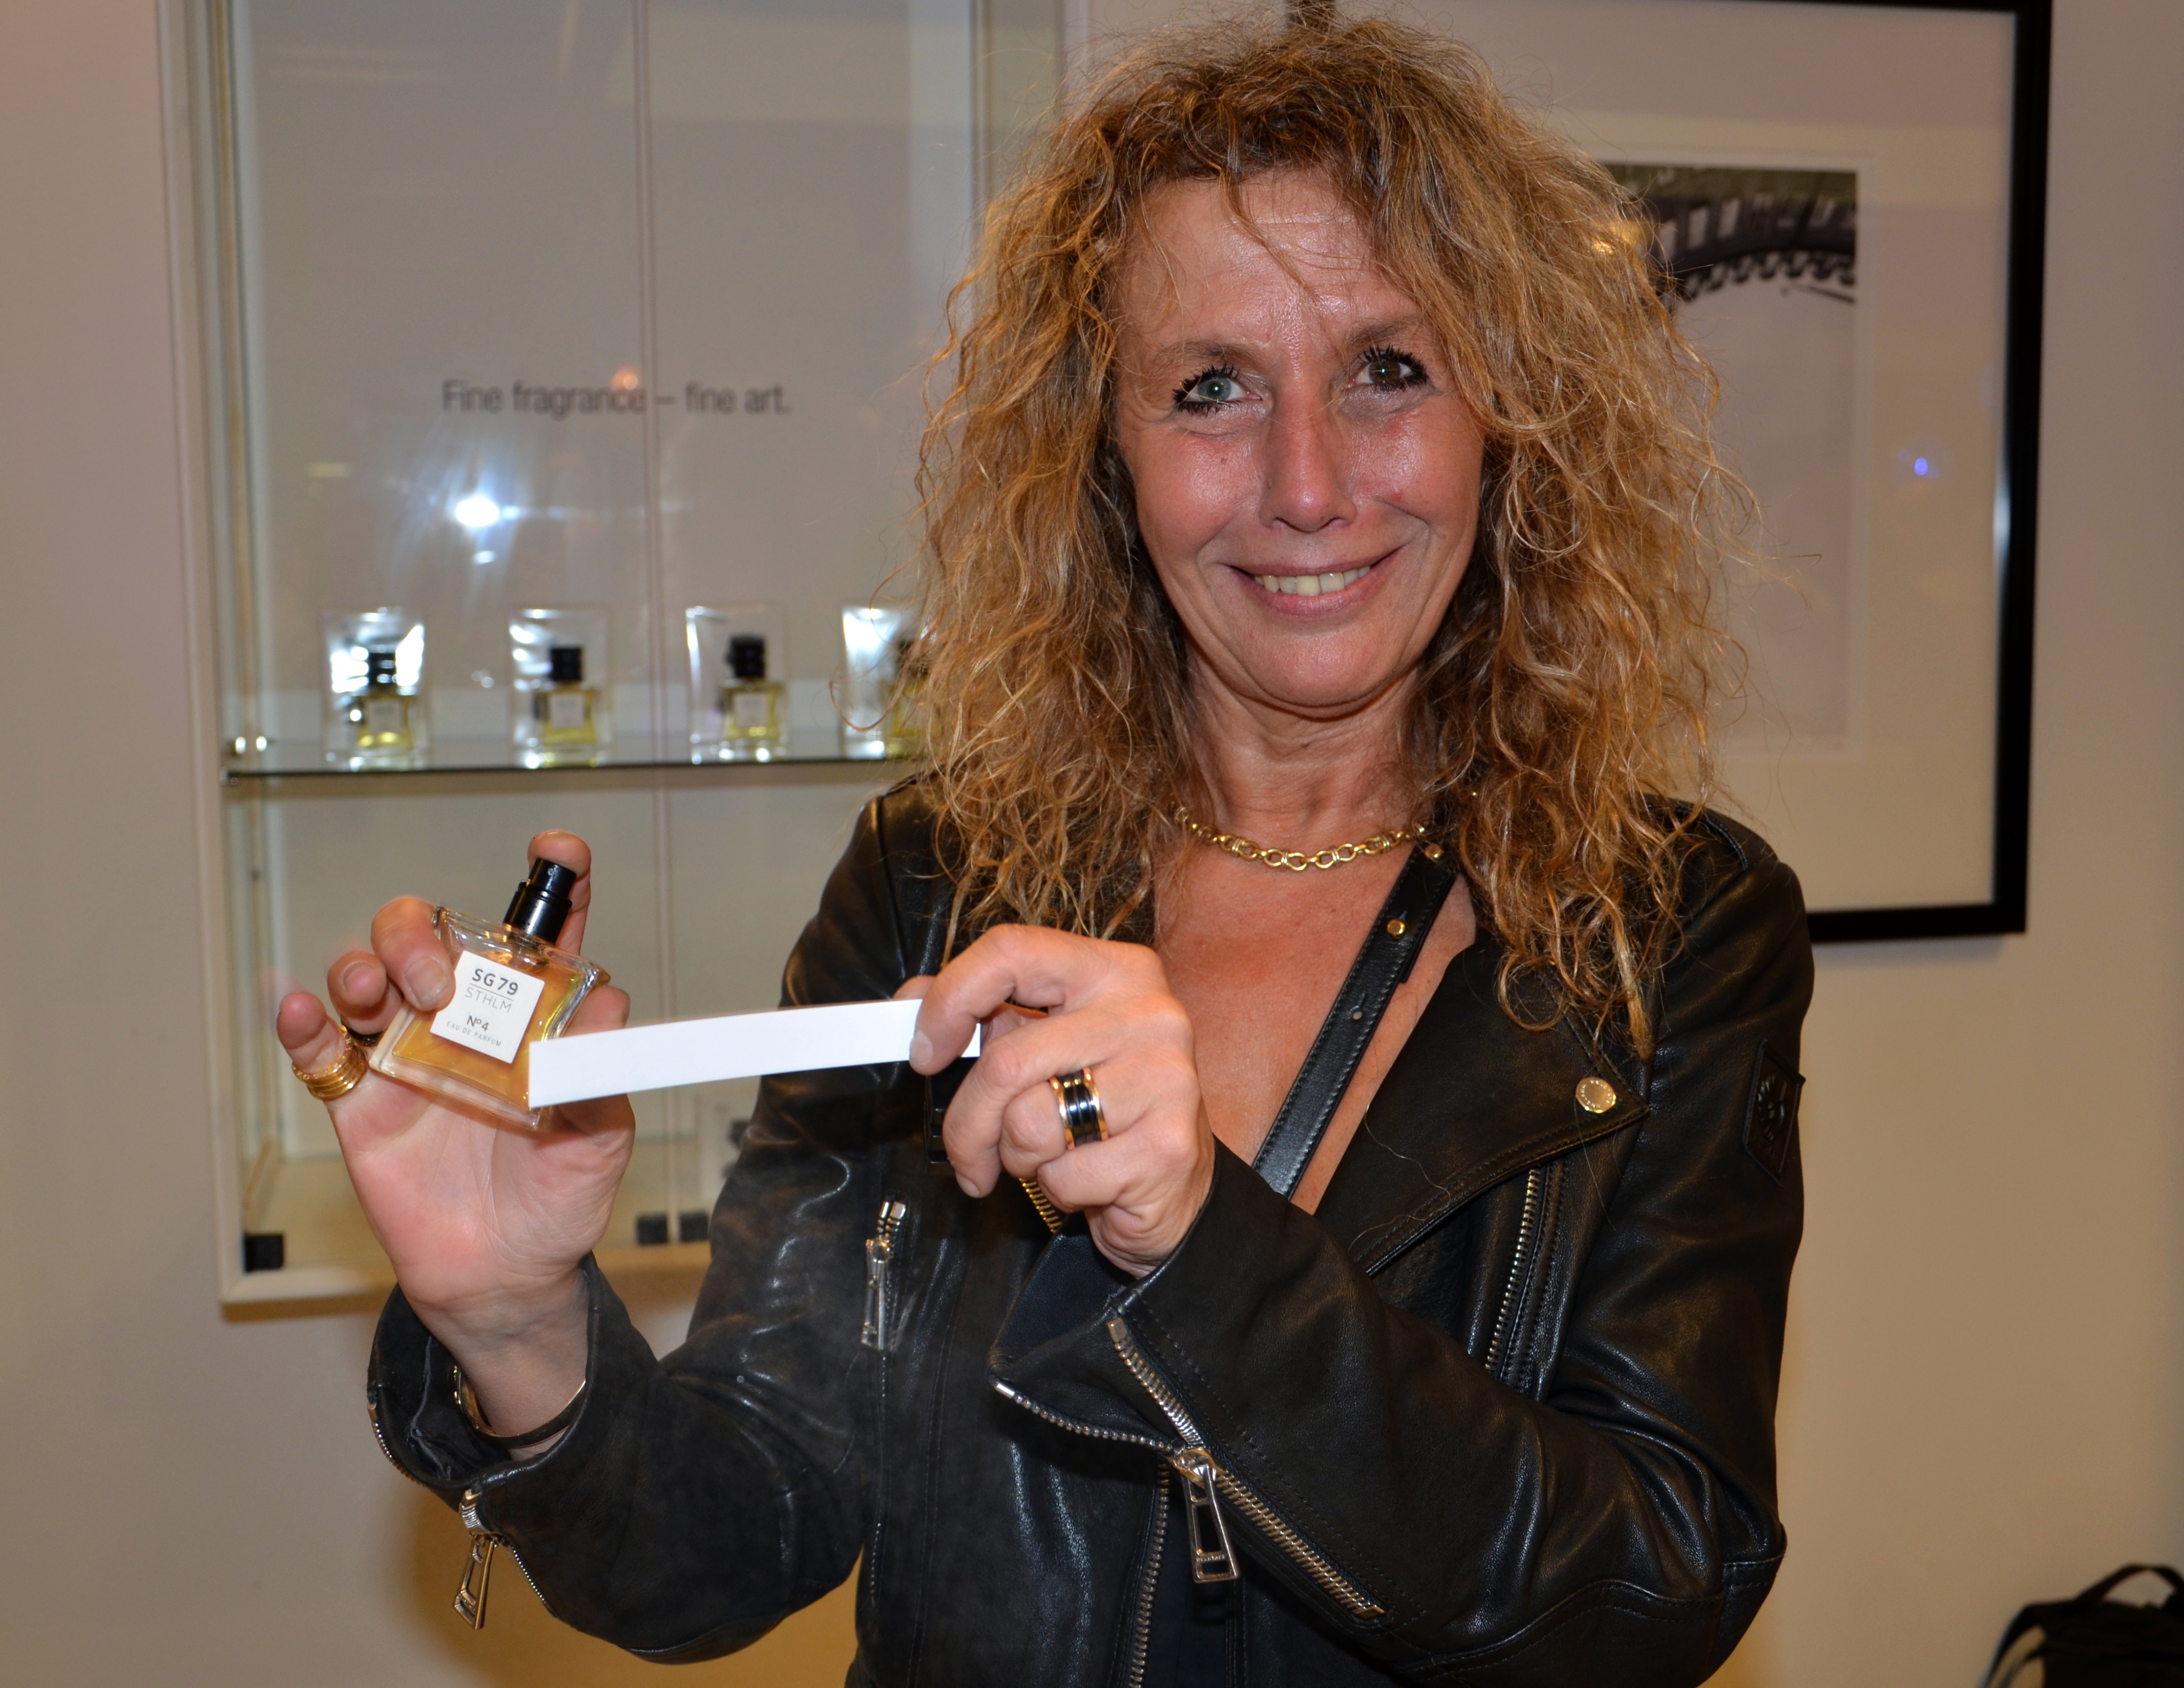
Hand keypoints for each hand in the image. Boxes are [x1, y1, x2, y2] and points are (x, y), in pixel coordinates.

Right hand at [273, 831, 631, 1430]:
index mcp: (532, 1020)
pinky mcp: (360, 1101)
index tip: (558, 850)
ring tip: (385, 997)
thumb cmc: (560, 1199)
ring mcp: (406, 1056)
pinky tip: (303, 1013)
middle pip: (429, 936)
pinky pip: (318, 1047)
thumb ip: (601, 1072)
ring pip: (365, 974)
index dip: (554, 882)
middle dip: (424, 936)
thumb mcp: (601, 1138)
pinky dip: (301, 1020)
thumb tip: (610, 1002)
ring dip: (366, 967)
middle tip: (442, 985)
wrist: (508, 1276)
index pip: (541, 934)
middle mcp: (465, 1023)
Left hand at [905, 927, 1213, 1276]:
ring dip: (1016, 1157)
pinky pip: (1063, 1175)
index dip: (952, 1000)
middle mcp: (1148, 1013)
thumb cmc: (1104, 1109)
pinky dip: (1056, 1190)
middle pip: (1007, 1059)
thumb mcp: (1045, 1047)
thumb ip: (986, 1015)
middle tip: (967, 1153)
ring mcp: (1165, 1077)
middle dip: (968, 1123)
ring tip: (1048, 1156)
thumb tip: (913, 999)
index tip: (925, 1052)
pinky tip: (1089, 1180)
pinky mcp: (1168, 1145)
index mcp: (1115, 970)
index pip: (1013, 951)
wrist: (1178, 1185)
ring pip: (1028, 1123)